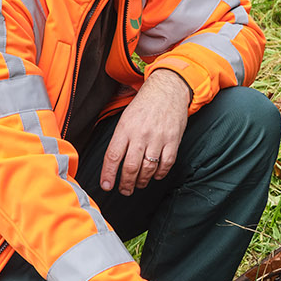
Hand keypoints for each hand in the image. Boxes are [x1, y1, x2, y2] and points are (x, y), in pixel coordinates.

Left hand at [100, 68, 191, 194]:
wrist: (168, 90)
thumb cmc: (144, 105)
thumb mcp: (125, 118)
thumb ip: (120, 139)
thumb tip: (113, 163)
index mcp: (125, 128)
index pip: (113, 156)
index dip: (109, 174)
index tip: (106, 186)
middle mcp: (141, 134)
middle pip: (131, 167)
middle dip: (126, 184)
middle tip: (124, 190)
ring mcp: (158, 138)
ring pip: (148, 168)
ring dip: (142, 181)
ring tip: (138, 184)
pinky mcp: (173, 140)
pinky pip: (166, 164)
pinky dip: (160, 174)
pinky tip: (155, 176)